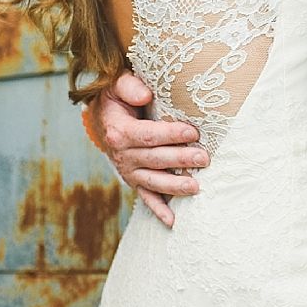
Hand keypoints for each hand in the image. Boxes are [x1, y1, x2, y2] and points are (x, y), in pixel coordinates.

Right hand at [93, 70, 208, 228]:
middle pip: (154, 159)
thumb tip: (145, 95)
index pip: (148, 135)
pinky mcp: (133, 180)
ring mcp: (128, 170)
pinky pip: (146, 197)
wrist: (102, 117)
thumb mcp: (117, 85)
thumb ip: (129, 86)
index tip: (192, 132)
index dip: (171, 135)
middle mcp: (122, 155)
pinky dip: (158, 210)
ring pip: (153, 181)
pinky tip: (173, 221)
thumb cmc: (116, 98)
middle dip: (180, 160)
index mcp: (119, 131)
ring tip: (195, 187)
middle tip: (204, 158)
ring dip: (174, 186)